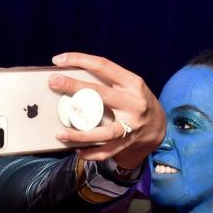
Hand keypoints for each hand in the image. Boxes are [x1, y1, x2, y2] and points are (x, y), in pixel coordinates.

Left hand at [49, 52, 165, 169]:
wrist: (159, 126)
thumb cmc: (135, 101)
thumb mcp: (128, 86)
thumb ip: (106, 83)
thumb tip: (70, 78)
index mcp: (132, 83)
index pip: (104, 66)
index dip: (80, 60)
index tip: (59, 60)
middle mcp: (133, 103)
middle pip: (100, 94)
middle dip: (74, 86)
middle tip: (53, 82)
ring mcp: (131, 125)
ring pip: (104, 132)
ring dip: (80, 134)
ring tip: (59, 133)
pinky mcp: (127, 143)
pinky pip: (105, 151)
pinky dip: (89, 152)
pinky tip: (76, 149)